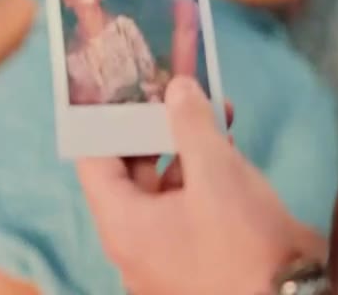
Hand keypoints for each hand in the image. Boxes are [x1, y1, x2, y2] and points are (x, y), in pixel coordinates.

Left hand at [77, 77, 326, 294]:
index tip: (127, 85)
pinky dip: (203, 173)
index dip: (107, 119)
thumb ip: (191, 124)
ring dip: (187, 145)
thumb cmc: (244, 240)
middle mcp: (136, 239)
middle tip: (175, 90)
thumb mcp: (217, 173)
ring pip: (165, 184)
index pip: (93, 161)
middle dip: (156, 125)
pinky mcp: (197, 252)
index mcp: (123, 224)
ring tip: (216, 110)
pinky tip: (229, 145)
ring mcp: (167, 249)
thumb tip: (175, 86)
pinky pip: (187, 203)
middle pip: (132, 170)